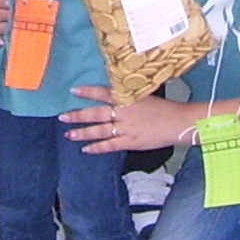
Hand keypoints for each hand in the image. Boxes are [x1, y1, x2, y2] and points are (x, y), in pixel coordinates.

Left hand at [61, 88, 185, 154]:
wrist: (177, 122)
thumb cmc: (163, 108)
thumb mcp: (144, 96)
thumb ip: (128, 97)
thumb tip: (113, 96)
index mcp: (127, 99)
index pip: (103, 93)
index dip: (88, 92)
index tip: (73, 90)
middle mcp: (124, 113)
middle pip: (96, 114)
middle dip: (78, 116)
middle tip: (62, 117)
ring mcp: (126, 129)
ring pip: (99, 131)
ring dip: (83, 133)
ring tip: (69, 134)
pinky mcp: (130, 142)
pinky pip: (110, 146)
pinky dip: (97, 148)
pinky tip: (86, 149)